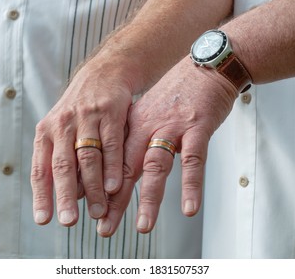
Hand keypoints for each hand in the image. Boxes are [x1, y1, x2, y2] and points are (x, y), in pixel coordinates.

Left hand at [31, 54, 139, 225]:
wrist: (104, 73)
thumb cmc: (82, 109)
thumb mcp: (63, 128)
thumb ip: (65, 159)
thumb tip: (71, 196)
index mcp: (47, 132)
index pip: (41, 168)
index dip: (42, 195)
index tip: (44, 219)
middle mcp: (63, 125)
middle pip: (62, 166)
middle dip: (64, 196)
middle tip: (69, 221)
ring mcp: (86, 117)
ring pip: (87, 157)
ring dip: (93, 187)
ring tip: (97, 211)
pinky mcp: (109, 112)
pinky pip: (111, 144)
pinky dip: (112, 167)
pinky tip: (115, 186)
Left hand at [97, 56, 237, 235]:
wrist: (204, 66)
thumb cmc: (176, 95)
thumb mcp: (147, 112)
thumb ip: (134, 137)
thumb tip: (121, 167)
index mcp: (132, 126)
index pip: (111, 163)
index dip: (99, 189)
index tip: (91, 212)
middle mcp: (147, 128)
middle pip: (126, 169)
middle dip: (114, 201)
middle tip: (104, 228)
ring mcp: (172, 128)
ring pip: (156, 166)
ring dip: (149, 199)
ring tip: (143, 227)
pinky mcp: (197, 127)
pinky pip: (193, 160)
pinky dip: (191, 185)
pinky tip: (189, 208)